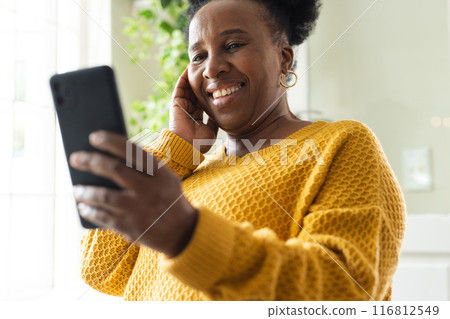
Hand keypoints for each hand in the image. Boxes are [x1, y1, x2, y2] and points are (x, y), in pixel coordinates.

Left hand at [70, 131, 197, 257]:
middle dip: (91, 161)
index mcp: (160, 174)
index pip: (132, 151)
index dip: (111, 141)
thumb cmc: (169, 199)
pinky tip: (84, 207)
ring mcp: (139, 210)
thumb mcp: (166, 179)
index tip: (94, 136)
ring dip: (85, 191)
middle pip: (114, 170)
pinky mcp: (131, 228)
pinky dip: (90, 211)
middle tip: (75, 158)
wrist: (183, 233)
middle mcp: (150, 190)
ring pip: (104, 196)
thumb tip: (110, 156)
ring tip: (76, 189)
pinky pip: (104, 217)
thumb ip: (145, 168)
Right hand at [169, 65, 218, 152]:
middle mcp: (189, 110)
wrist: (187, 145)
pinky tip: (190, 68)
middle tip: (209, 70)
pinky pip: (181, 87)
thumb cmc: (199, 142)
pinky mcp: (176, 102)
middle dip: (202, 82)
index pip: (203, 101)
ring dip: (193, 76)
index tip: (217, 83)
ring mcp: (182, 105)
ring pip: (188, 88)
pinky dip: (185, 77)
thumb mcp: (211, 130)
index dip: (209, 92)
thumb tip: (221, 114)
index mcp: (197, 117)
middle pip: (196, 92)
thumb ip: (214, 120)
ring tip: (199, 65)